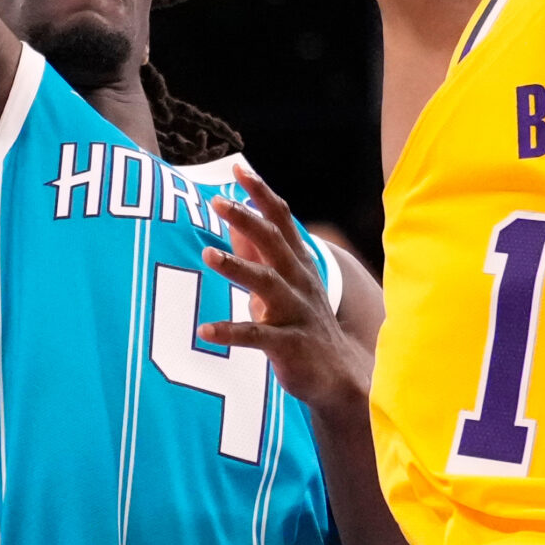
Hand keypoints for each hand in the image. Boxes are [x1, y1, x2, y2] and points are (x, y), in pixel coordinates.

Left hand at [198, 164, 368, 414]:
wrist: (339, 375)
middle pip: (273, 242)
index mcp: (297, 263)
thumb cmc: (302, 322)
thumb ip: (257, 252)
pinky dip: (230, 331)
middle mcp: (298, 281)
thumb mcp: (283, 282)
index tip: (238, 168)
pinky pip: (257, 336)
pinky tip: (204, 330)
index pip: (280, 219)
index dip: (260, 193)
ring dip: (237, 266)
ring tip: (207, 254)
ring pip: (266, 283)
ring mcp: (295, 312)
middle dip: (247, 219)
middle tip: (218, 202)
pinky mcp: (289, 345)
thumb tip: (234, 218)